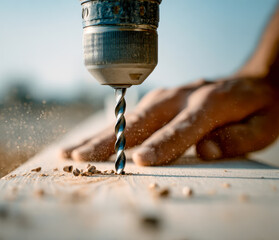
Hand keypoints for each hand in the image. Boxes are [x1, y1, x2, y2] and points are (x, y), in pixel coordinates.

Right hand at [62, 76, 278, 165]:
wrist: (250, 80)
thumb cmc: (256, 107)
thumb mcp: (263, 126)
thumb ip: (237, 139)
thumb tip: (205, 152)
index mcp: (209, 104)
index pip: (181, 129)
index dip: (160, 146)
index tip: (138, 162)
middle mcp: (180, 97)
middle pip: (142, 122)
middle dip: (112, 142)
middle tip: (84, 158)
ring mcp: (166, 96)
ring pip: (129, 119)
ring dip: (101, 136)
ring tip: (73, 151)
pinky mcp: (159, 99)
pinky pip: (131, 116)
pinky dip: (109, 129)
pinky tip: (90, 139)